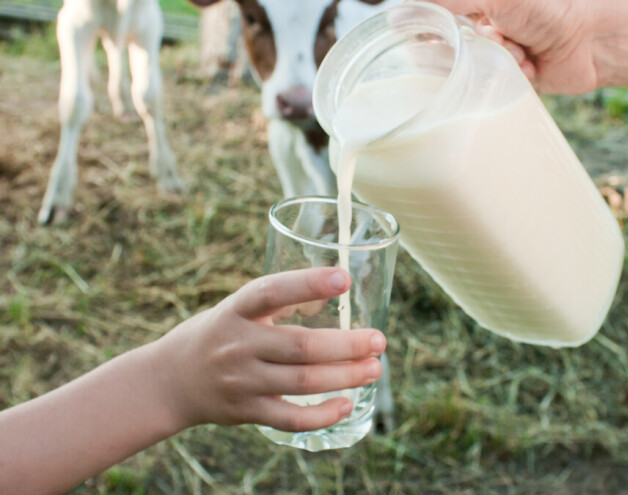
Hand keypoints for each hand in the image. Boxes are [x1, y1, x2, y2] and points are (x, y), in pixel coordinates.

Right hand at [152, 267, 386, 432]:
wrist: (169, 381)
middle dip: (347, 344)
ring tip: (373, 369)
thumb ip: (282, 301)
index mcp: (236, 310)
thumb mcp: (238, 308)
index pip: (272, 291)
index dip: (308, 284)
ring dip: (345, 376)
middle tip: (379, 341)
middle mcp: (238, 344)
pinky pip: (289, 418)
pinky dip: (321, 414)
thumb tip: (337, 288)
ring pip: (302, 382)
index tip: (343, 278)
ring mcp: (241, 381)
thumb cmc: (219, 334)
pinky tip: (346, 404)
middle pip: (300, 346)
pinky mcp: (245, 411)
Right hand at [428, 0, 596, 93]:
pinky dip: (512, 75)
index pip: (437, 16)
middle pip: (454, 43)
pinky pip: (494, 84)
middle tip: (498, 37)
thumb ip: (446, 0)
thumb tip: (395, 14)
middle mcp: (486, 22)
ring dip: (497, 59)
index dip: (436, 28)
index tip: (436, 37)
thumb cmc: (548, 8)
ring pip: (474, 66)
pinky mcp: (513, 76)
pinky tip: (531, 66)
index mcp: (478, 2)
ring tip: (521, 51)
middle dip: (476, 44)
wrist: (591, 41)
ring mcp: (499, 50)